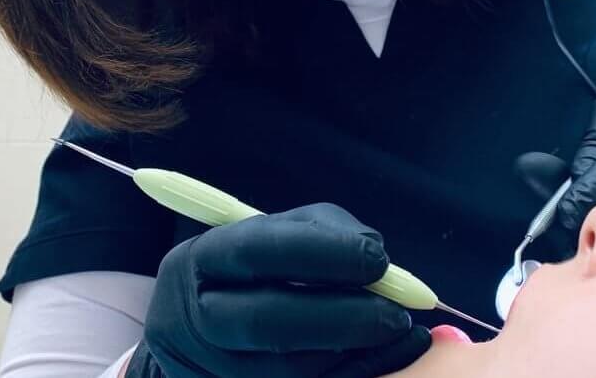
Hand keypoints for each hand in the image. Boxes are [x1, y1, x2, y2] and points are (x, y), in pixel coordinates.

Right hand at [123, 203, 430, 377]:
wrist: (204, 327)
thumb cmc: (258, 267)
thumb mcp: (282, 232)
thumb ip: (326, 231)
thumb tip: (375, 255)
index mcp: (203, 260)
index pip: (258, 252)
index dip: (323, 255)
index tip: (378, 260)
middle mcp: (196, 318)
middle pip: (267, 322)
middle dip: (342, 318)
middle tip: (397, 314)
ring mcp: (212, 367)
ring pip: (289, 369)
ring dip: (354, 353)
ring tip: (399, 333)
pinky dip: (352, 373)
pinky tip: (384, 356)